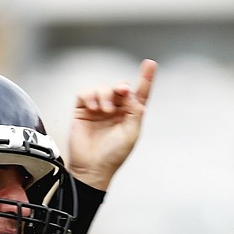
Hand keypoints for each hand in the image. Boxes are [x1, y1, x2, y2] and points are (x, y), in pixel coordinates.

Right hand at [67, 59, 156, 190]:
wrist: (92, 168)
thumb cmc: (112, 156)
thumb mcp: (131, 134)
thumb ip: (135, 112)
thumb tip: (131, 93)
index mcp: (129, 116)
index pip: (139, 94)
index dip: (145, 79)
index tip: (150, 64)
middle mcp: (115, 110)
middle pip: (120, 88)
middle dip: (121, 87)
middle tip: (122, 92)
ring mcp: (99, 109)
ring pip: (103, 89)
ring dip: (105, 95)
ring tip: (105, 110)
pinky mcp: (83, 110)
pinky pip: (86, 93)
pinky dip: (90, 96)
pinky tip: (93, 108)